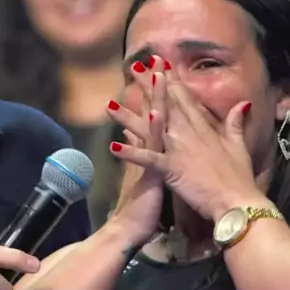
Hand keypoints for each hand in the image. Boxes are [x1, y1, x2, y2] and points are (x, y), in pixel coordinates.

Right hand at [106, 56, 165, 245]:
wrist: (127, 230)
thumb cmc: (140, 208)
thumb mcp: (145, 177)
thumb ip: (143, 154)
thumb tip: (134, 136)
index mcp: (154, 150)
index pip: (156, 115)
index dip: (160, 94)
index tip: (162, 70)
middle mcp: (149, 149)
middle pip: (152, 111)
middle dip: (153, 85)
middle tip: (153, 59)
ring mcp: (149, 158)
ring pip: (152, 123)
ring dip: (154, 97)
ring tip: (157, 73)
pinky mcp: (150, 171)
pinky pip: (151, 147)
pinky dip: (153, 129)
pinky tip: (156, 111)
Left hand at [110, 66, 264, 221]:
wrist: (237, 201)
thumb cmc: (239, 177)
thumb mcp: (239, 146)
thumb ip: (235, 123)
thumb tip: (242, 103)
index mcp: (202, 127)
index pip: (183, 97)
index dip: (170, 79)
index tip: (160, 62)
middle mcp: (187, 133)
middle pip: (163, 103)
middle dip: (148, 85)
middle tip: (133, 66)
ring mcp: (177, 149)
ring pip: (148, 129)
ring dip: (128, 116)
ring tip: (109, 104)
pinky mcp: (171, 169)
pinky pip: (147, 159)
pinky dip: (131, 153)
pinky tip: (114, 147)